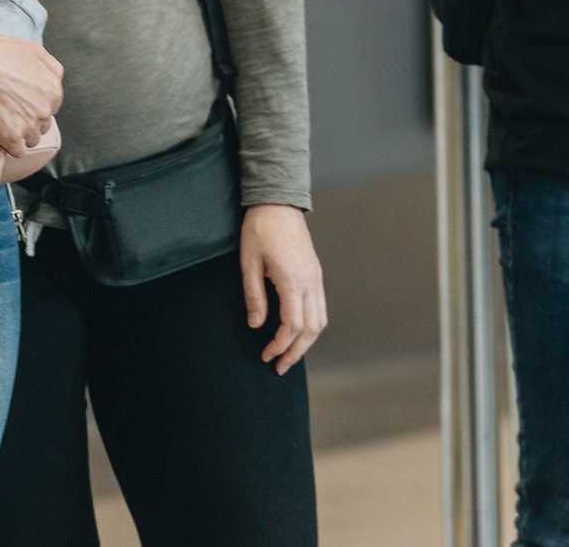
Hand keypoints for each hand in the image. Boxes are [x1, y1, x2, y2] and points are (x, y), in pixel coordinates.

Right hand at [0, 34, 63, 153]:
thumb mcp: (34, 49)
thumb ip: (51, 67)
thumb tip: (56, 82)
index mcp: (54, 90)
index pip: (52, 107)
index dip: (34, 103)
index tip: (20, 100)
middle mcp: (46, 109)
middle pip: (43, 124)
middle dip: (29, 119)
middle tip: (9, 109)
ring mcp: (29, 125)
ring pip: (31, 139)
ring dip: (20, 133)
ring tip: (2, 120)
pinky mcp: (11, 137)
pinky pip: (17, 151)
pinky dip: (8, 144)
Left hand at [240, 204, 327, 373]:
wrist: (278, 202)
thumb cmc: (259, 229)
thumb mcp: (248, 262)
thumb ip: (254, 295)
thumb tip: (256, 325)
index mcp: (292, 279)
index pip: (292, 325)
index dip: (280, 345)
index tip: (265, 355)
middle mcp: (310, 280)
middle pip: (311, 329)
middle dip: (295, 352)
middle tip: (279, 367)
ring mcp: (316, 277)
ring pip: (320, 320)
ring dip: (306, 342)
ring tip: (289, 354)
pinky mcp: (316, 273)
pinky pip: (320, 307)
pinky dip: (312, 326)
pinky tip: (298, 332)